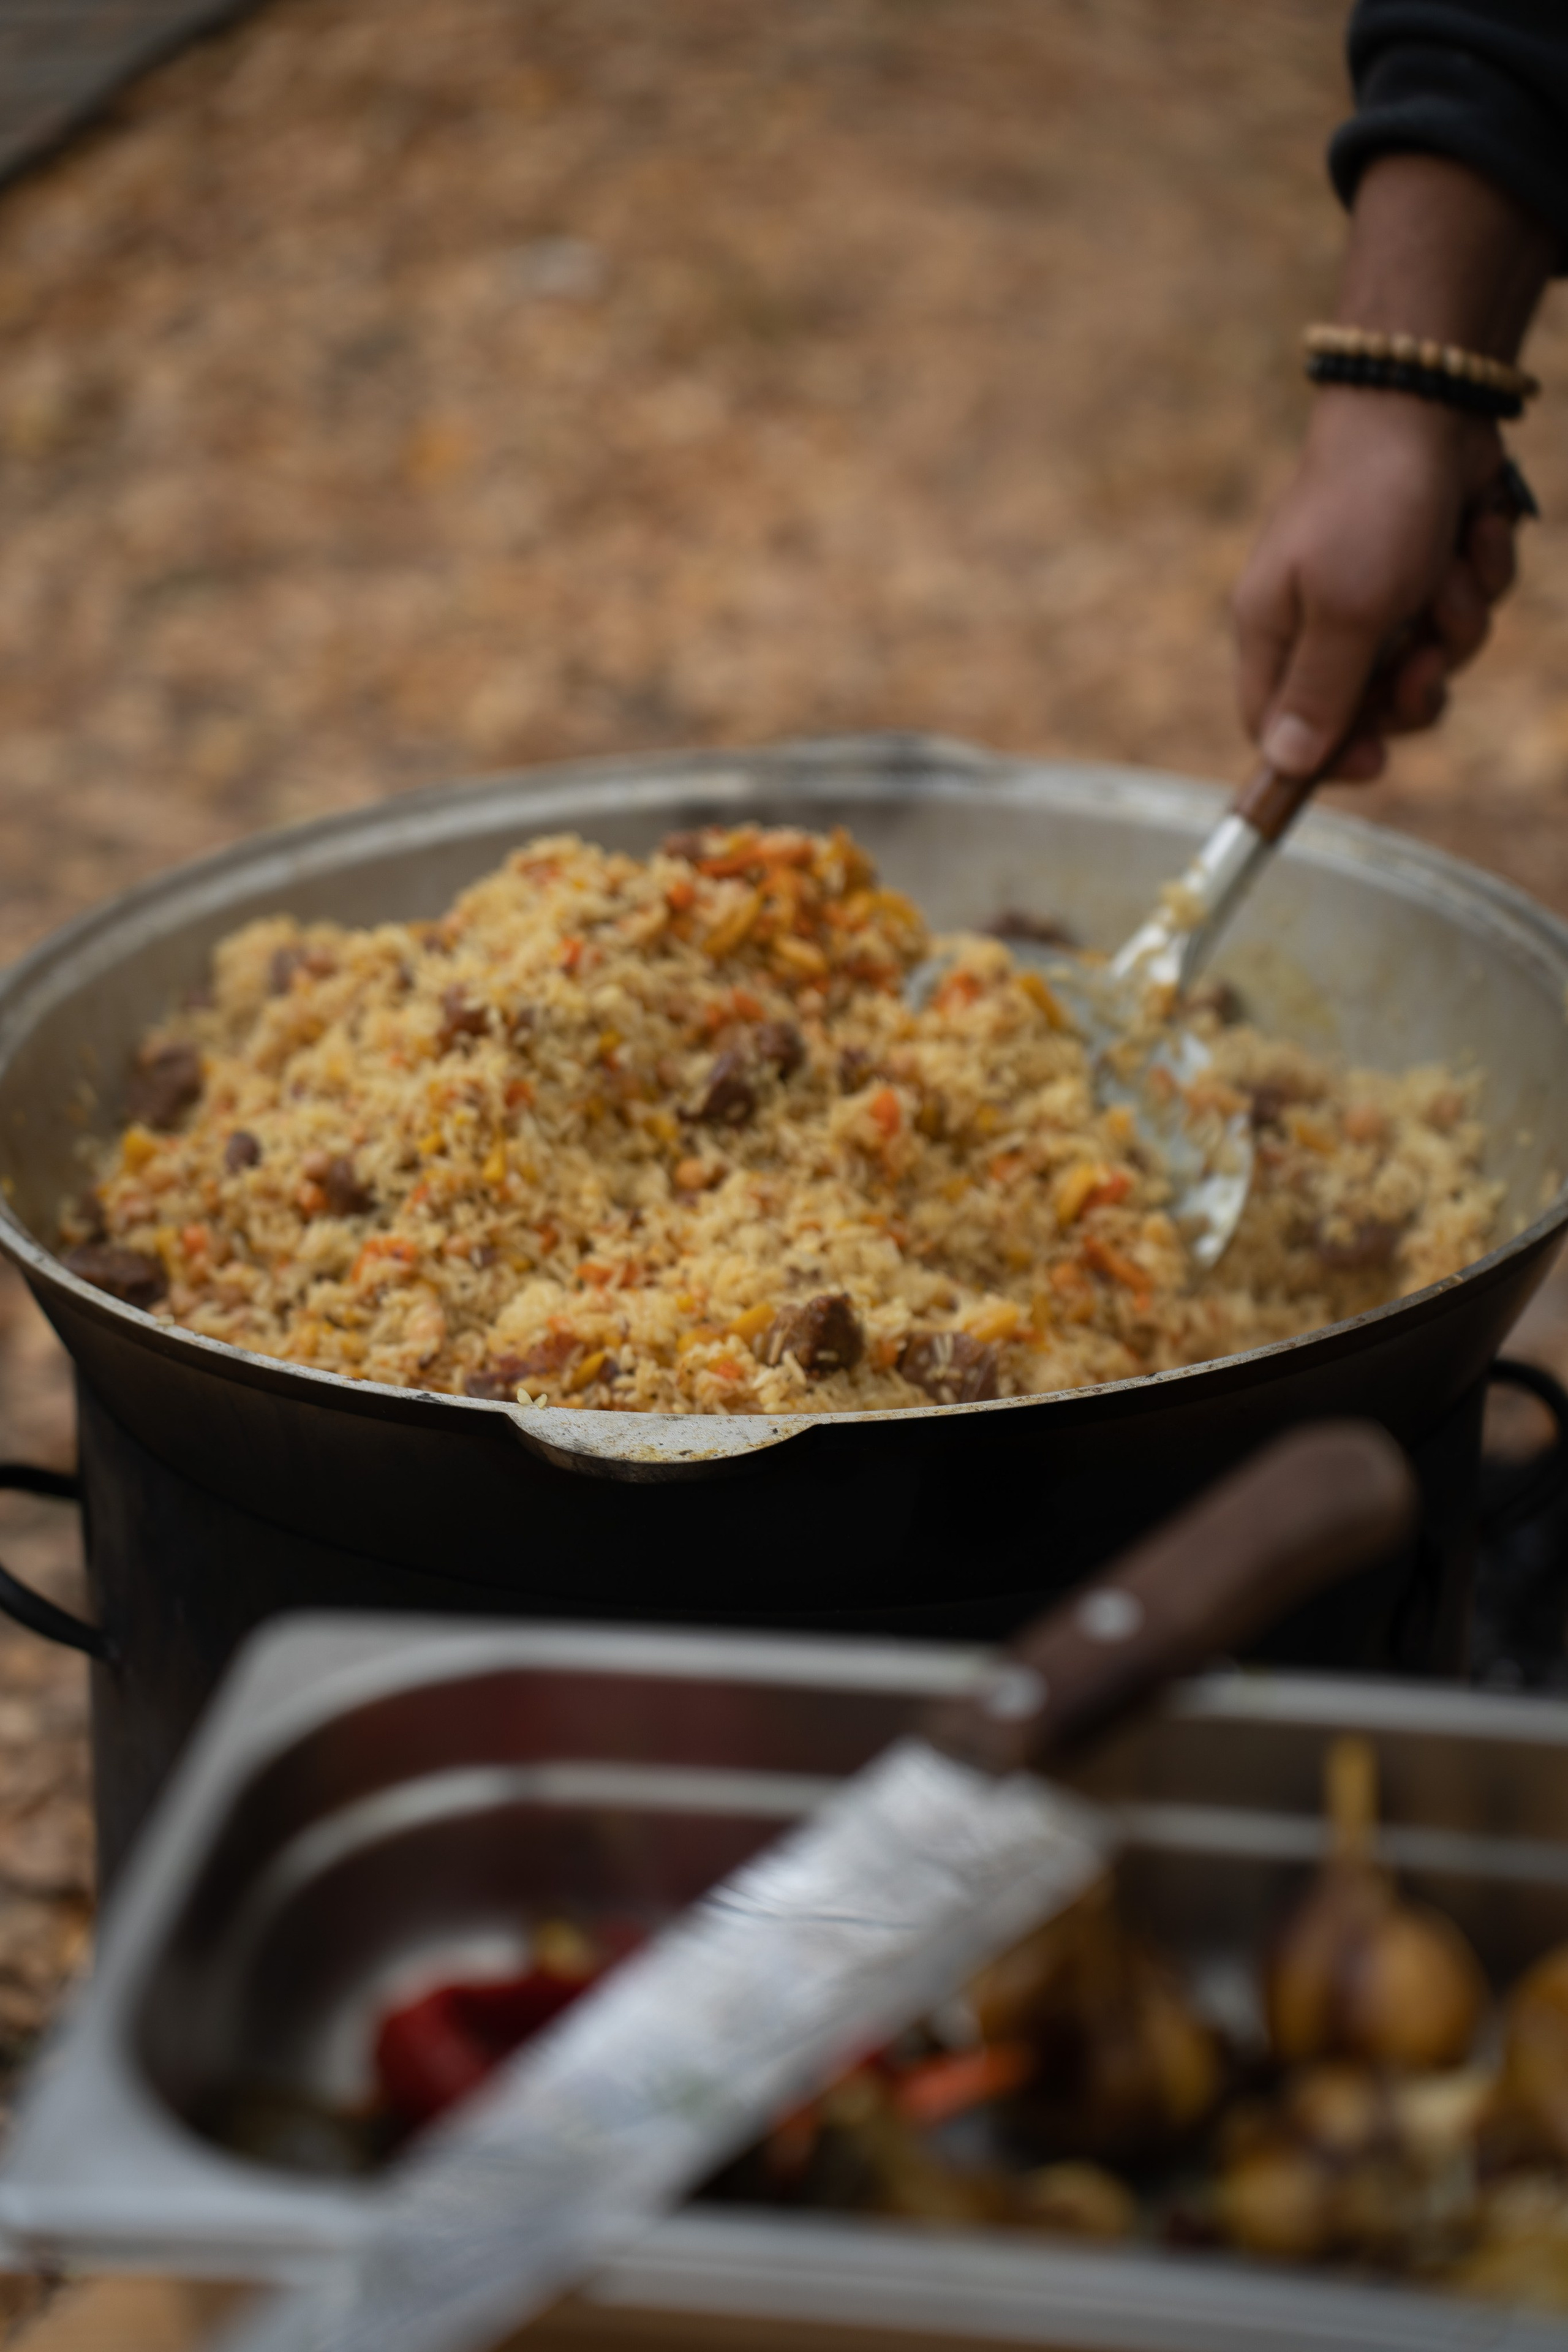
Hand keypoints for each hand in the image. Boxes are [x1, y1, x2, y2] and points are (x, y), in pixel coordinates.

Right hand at [1232, 388, 1519, 783]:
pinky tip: (1473, 532)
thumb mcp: (1346, 613)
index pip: (1277, 729)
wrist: (1430, 403)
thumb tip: (1288, 766)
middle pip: (1367, 709)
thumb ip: (1320, 694)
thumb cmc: (1370, 506)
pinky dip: (1480, 575)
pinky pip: (1464, 609)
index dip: (1325, 757)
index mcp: (1275, 631)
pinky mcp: (1428, 565)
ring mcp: (1377, 592)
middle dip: (1414, 687)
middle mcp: (1318, 618)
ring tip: (1450, 569)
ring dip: (1457, 621)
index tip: (1377, 762)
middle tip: (1429, 656)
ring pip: (1431, 659)